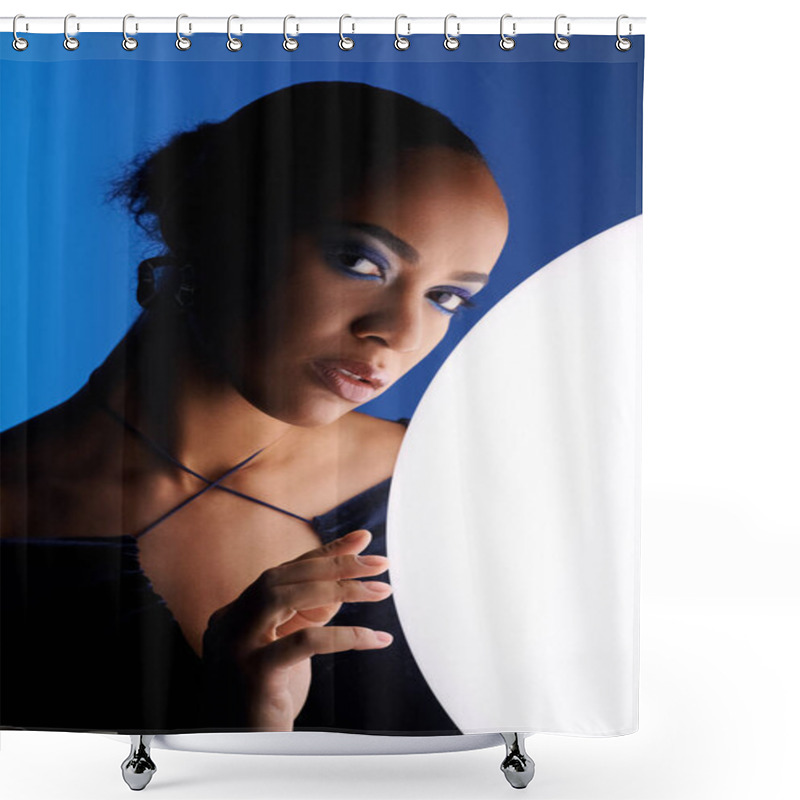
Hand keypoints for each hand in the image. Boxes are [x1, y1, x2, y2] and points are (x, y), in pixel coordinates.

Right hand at [200, 528, 392, 729]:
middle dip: (335, 564)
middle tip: (380, 563)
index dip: (324, 553)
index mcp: (235, 614)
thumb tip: (348, 576)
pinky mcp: (253, 674)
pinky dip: (344, 635)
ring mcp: (236, 647)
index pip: (284, 572)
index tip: (362, 539)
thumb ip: (310, 612)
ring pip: (285, 596)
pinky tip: (376, 638)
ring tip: (381, 590)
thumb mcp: (288, 649)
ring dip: (340, 588)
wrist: (240, 755)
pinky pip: (303, 641)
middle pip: (282, 577)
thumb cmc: (267, 700)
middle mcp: (229, 624)